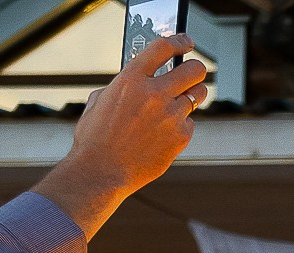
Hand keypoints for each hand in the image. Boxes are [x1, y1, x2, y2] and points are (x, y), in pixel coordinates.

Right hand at [32, 38, 207, 235]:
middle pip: (194, 70)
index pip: (163, 47)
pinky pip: (190, 122)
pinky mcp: (181, 136)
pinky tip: (167, 130)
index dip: (179, 41)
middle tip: (194, 71)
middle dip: (196, 69)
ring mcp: (171, 116)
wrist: (102, 170)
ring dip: (193, 94)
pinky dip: (182, 124)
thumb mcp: (101, 100)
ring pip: (198, 95)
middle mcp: (154, 94)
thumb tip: (142, 80)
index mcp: (131, 79)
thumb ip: (124, 86)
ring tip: (185, 97)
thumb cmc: (96, 136)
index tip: (186, 42)